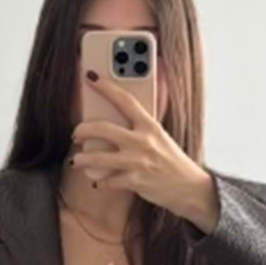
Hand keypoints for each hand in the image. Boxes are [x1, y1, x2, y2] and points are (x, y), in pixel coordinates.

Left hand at [70, 73, 219, 230]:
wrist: (189, 188)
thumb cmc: (172, 161)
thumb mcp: (160, 137)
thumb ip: (141, 126)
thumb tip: (117, 117)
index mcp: (150, 126)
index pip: (125, 100)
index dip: (106, 87)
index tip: (91, 76)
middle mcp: (143, 141)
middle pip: (103, 129)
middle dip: (82, 130)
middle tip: (76, 133)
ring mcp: (138, 162)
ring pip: (98, 158)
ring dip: (82, 159)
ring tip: (76, 160)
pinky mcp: (135, 181)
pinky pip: (107, 180)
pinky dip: (100, 182)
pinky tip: (98, 181)